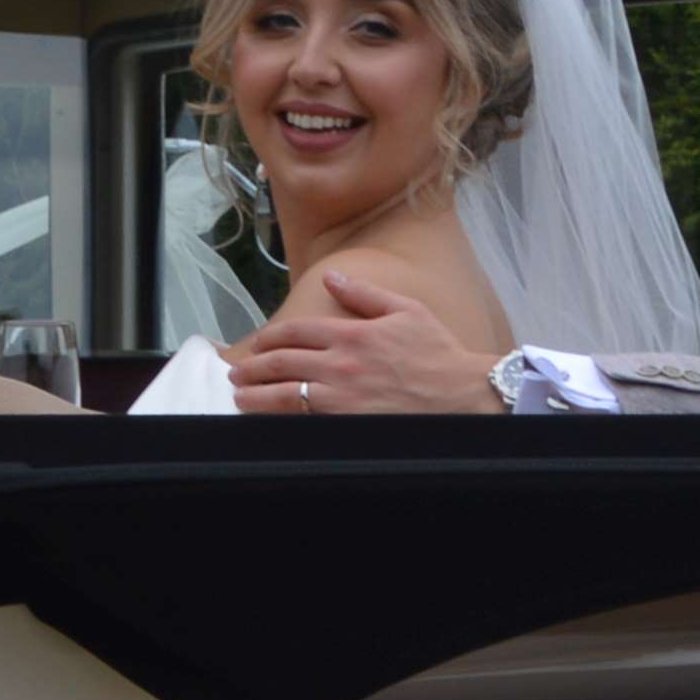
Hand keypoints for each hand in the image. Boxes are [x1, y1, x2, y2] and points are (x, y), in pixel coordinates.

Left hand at [227, 262, 510, 414]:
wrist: (462, 394)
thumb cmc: (438, 354)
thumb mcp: (406, 311)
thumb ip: (365, 294)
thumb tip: (333, 277)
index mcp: (351, 332)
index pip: (296, 331)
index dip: (270, 338)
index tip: (257, 344)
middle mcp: (340, 363)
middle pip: (281, 362)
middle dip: (252, 367)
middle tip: (237, 372)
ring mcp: (340, 396)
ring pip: (283, 393)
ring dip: (255, 395)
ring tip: (240, 396)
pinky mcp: (345, 422)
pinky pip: (302, 419)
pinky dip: (279, 418)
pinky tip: (266, 420)